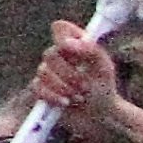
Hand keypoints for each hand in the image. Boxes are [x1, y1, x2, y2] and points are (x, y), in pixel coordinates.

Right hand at [34, 20, 125, 135]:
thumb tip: (68, 43)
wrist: (100, 114)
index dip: (63, 37)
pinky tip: (66, 103)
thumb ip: (91, 50)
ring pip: (44, 72)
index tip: (76, 54)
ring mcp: (47, 72)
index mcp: (74, 44)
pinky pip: (38, 88)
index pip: (60, 28)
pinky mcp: (41, 89)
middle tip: (85, 87)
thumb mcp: (104, 68)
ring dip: (64, 87)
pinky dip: (54, 96)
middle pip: (50, 54)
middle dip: (69, 73)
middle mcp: (58, 55)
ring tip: (80, 97)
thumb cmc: (103, 88)